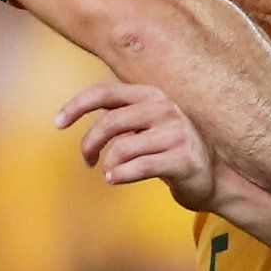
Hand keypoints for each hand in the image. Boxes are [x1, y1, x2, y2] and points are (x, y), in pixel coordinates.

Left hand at [55, 81, 215, 210]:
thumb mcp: (145, 125)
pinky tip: (114, 178)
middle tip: (87, 160)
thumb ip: (119, 115)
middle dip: (90, 143)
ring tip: (109, 171)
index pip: (104, 92)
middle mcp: (165, 109)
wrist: (212, 177)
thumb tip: (73, 111)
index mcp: (151, 95)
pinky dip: (120, 175)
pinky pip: (139, 167)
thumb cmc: (168, 150)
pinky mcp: (183, 159)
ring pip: (122, 147)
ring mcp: (177, 134)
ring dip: (108, 163)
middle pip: (110, 122)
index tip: (57, 123)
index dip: (77, 106)